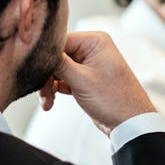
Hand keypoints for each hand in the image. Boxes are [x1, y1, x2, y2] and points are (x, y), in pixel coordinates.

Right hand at [38, 31, 155, 135]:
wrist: (130, 123)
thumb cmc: (114, 100)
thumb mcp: (81, 80)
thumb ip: (58, 63)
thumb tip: (38, 51)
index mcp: (95, 41)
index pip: (59, 40)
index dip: (46, 56)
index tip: (34, 69)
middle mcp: (92, 49)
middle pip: (57, 56)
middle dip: (47, 75)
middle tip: (42, 92)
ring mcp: (89, 64)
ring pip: (58, 69)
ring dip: (49, 85)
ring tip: (47, 101)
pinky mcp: (85, 79)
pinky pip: (63, 79)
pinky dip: (55, 90)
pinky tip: (51, 102)